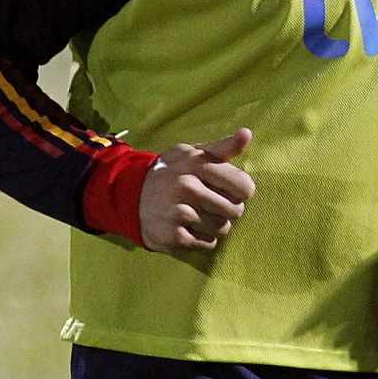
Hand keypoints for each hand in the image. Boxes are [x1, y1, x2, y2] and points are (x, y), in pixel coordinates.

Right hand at [139, 128, 256, 252]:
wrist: (130, 194)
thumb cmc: (172, 172)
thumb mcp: (193, 153)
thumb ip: (223, 147)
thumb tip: (247, 134)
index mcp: (197, 165)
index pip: (243, 186)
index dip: (243, 190)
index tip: (233, 190)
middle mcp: (188, 188)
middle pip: (236, 210)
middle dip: (230, 209)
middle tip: (214, 204)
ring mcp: (178, 213)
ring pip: (222, 228)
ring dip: (216, 225)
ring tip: (201, 215)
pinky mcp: (171, 236)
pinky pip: (207, 244)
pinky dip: (204, 239)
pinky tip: (191, 227)